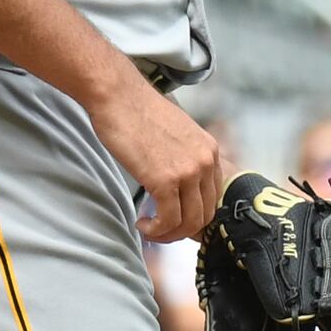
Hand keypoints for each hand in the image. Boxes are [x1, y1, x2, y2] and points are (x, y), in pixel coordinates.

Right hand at [89, 80, 226, 243]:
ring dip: (168, 234)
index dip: (194, 216)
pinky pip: (168, 221)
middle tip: (161, 230)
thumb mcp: (176, 135)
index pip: (213, 198)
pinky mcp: (165, 180)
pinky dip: (155, 229)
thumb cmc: (138, 113)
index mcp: (209, 151)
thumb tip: (178, 187)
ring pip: (189, 223)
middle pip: (205, 215)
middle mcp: (205, 161)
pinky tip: (142, 223)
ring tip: (149, 228)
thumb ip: (184, 159)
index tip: (176, 220)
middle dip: (182, 230)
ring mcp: (188, 172)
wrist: (118, 96)